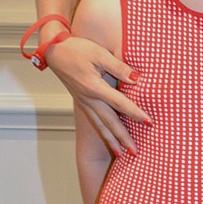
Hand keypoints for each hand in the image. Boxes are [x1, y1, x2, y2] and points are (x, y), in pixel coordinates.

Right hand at [47, 34, 149, 154]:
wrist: (54, 50)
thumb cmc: (77, 49)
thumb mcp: (99, 54)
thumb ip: (119, 67)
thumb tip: (136, 78)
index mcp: (94, 87)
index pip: (120, 104)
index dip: (135, 113)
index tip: (148, 122)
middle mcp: (88, 99)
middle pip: (109, 122)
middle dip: (123, 138)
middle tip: (135, 152)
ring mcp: (83, 102)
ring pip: (99, 125)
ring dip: (111, 140)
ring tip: (121, 154)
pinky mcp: (81, 102)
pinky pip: (93, 121)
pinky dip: (102, 132)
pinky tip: (109, 139)